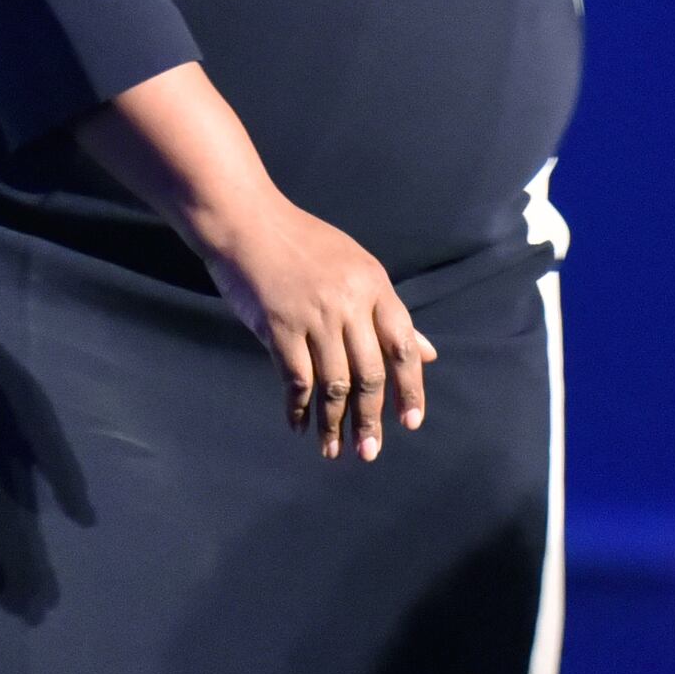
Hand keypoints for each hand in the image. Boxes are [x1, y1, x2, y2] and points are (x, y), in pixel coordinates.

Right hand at [194, 195, 435, 459]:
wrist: (248, 221)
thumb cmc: (303, 244)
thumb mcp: (357, 267)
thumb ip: (388, 313)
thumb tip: (427, 352)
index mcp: (375, 285)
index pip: (403, 345)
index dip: (410, 388)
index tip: (411, 422)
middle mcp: (350, 302)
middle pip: (371, 373)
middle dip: (371, 418)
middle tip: (369, 452)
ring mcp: (314, 315)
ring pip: (334, 383)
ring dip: (334, 423)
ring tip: (334, 451)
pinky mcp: (279, 327)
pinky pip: (296, 379)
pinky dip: (298, 408)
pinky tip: (299, 426)